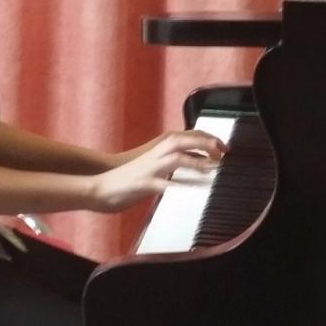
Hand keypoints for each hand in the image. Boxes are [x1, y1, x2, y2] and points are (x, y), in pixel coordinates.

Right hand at [90, 130, 225, 213]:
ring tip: (213, 168)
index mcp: (160, 148)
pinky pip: (166, 184)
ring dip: (198, 162)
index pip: (189, 135)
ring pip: (178, 158)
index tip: (223, 146)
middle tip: (224, 152)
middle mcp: (157, 154)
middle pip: (186, 140)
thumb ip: (174, 159)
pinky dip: (181, 186)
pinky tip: (193, 190)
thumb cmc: (129, 177)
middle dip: (207, 144)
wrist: (101, 186)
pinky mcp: (145, 184)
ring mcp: (151, 168)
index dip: (209, 138)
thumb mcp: (154, 163)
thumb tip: (199, 160)